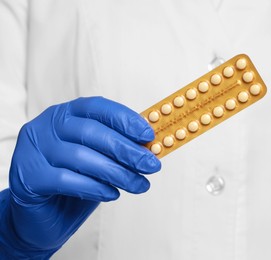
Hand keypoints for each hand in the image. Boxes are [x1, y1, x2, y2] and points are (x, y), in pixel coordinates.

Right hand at [0, 97, 160, 257]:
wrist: (43, 215)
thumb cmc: (76, 181)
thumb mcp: (99, 158)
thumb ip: (118, 148)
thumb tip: (150, 147)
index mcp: (65, 114)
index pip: (96, 108)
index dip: (124, 119)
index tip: (148, 135)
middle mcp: (46, 127)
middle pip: (91, 132)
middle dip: (127, 150)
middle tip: (151, 165)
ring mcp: (33, 150)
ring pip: (81, 157)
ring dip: (117, 172)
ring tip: (139, 185)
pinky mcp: (27, 177)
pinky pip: (66, 180)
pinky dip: (95, 187)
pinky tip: (113, 194)